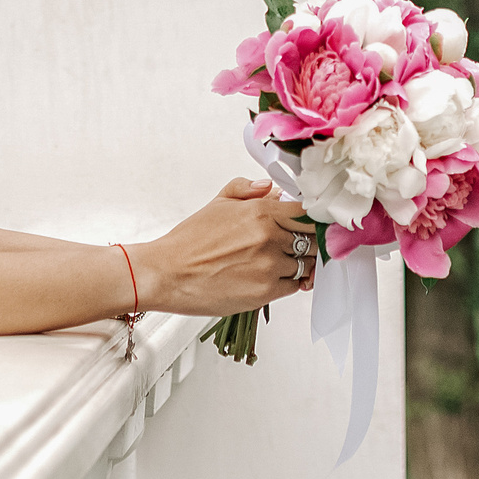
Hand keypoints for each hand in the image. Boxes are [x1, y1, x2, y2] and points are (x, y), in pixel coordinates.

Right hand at [132, 179, 317, 315]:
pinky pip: (294, 285)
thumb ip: (245, 189)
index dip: (312, 218)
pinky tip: (276, 277)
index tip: (309, 223)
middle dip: (307, 241)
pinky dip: (290, 282)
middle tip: (298, 245)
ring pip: (305, 263)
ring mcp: (269, 265)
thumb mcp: (217, 203)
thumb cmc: (189, 242)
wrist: (167, 274)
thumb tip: (269, 187)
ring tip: (281, 262)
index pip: (307, 212)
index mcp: (261, 211)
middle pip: (311, 238)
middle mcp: (269, 237)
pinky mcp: (265, 292)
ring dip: (299, 263)